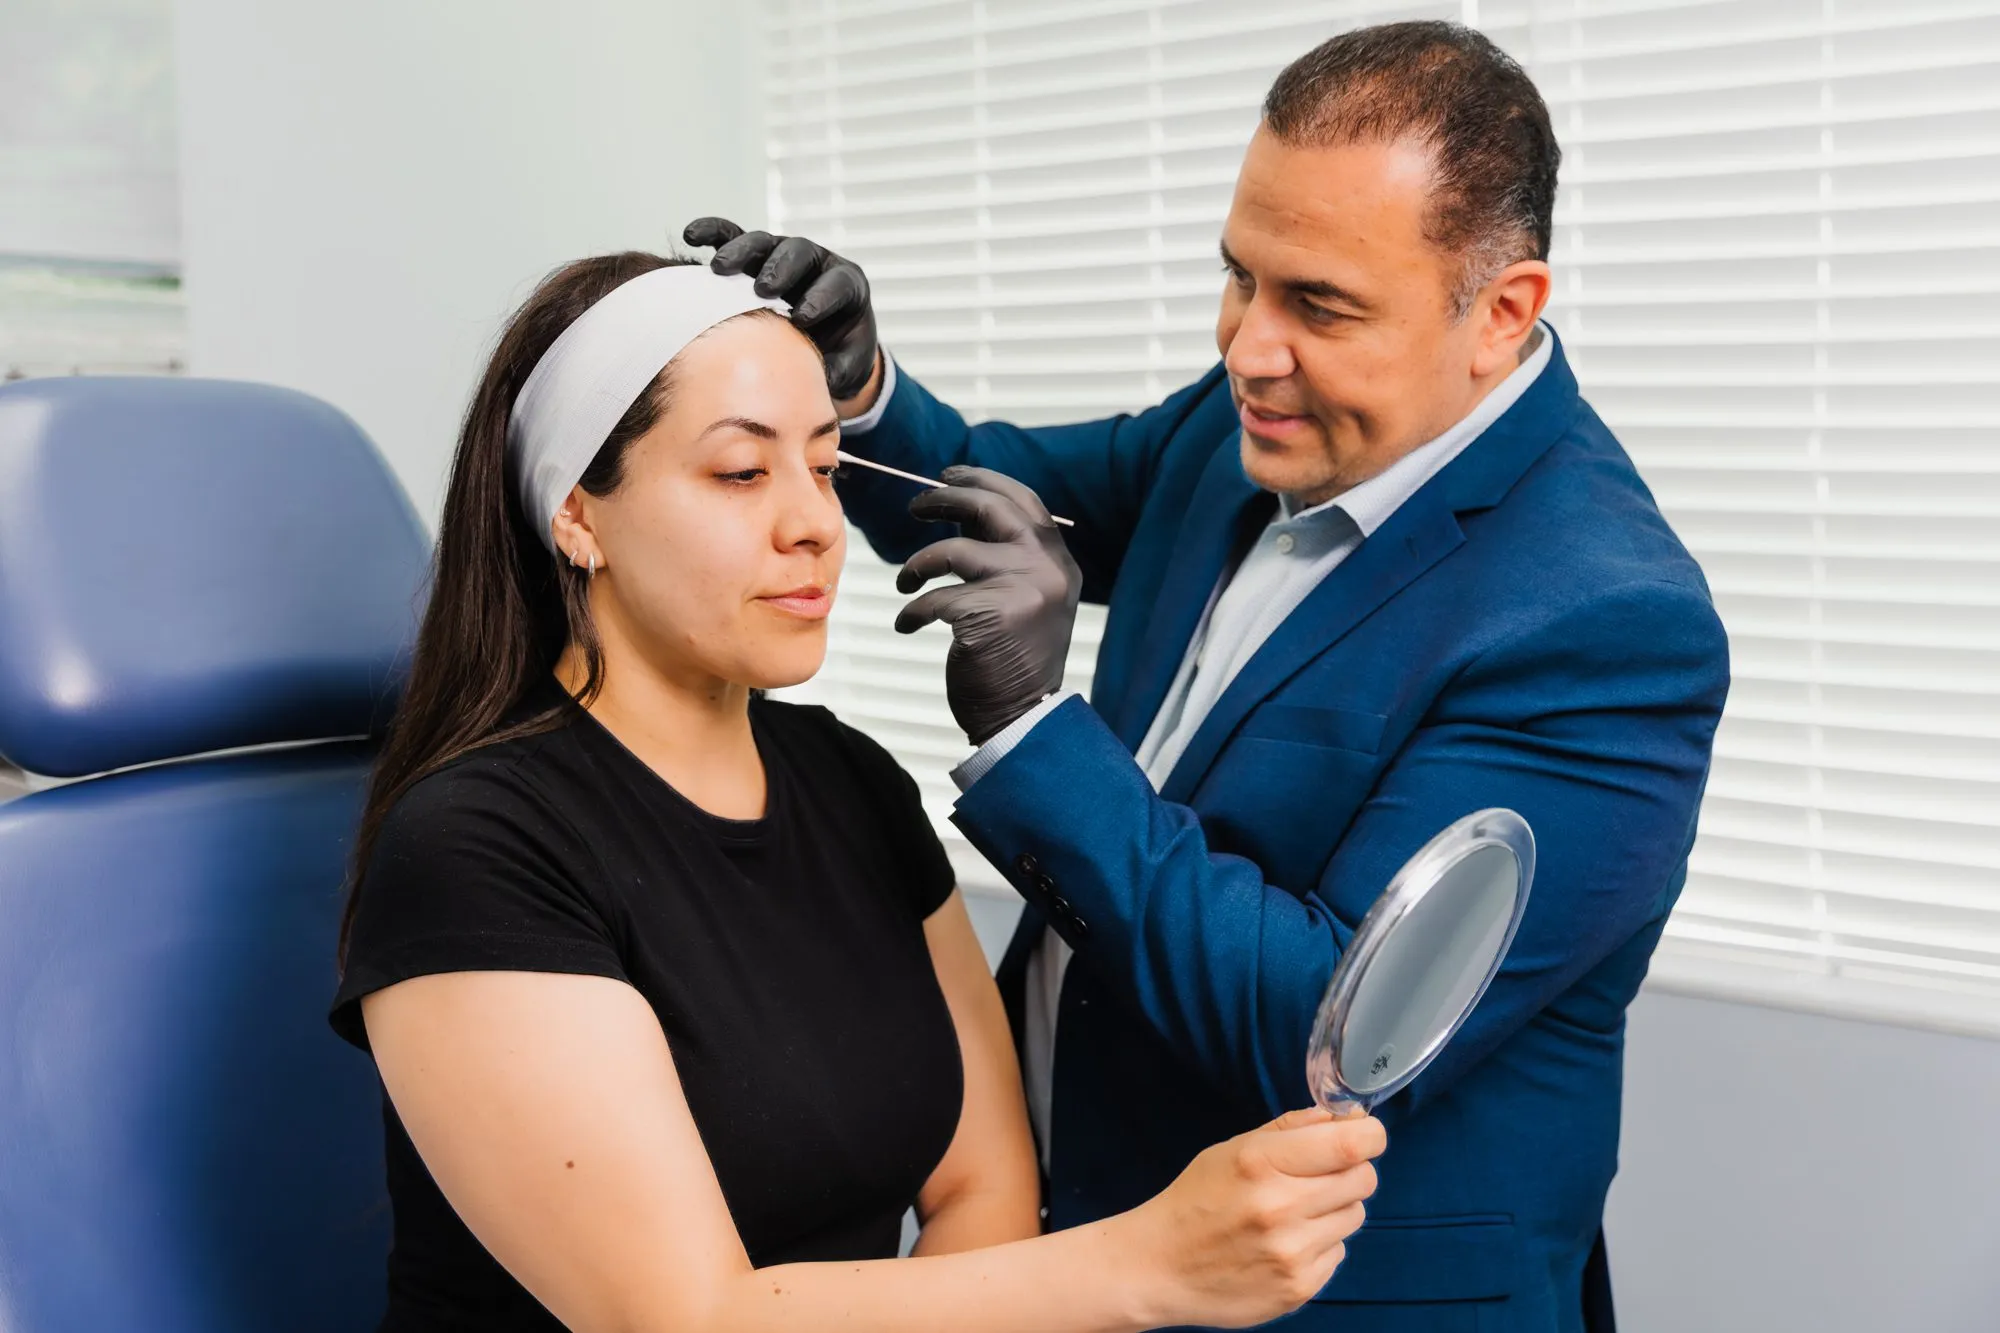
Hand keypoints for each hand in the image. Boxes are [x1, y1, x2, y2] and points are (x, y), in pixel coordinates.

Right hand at [682, 217, 880, 403]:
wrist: (824, 346)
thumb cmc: (838, 355)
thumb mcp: (846, 367)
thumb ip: (835, 372)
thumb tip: (814, 387)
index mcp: (846, 285)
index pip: (837, 282)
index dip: (821, 297)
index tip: (802, 317)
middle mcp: (814, 263)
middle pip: (797, 252)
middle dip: (779, 269)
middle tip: (762, 289)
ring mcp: (781, 256)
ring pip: (762, 242)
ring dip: (741, 252)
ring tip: (719, 269)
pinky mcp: (753, 257)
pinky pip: (731, 236)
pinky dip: (712, 233)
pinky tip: (692, 237)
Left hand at [894, 467, 1082, 746]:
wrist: (1023, 718)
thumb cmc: (1013, 661)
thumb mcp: (1027, 598)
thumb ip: (1008, 557)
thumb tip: (960, 509)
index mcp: (1058, 560)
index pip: (1022, 500)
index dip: (982, 480)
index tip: (947, 475)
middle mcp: (1047, 567)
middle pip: (988, 507)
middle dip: (943, 499)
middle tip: (914, 507)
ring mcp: (1022, 588)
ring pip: (950, 552)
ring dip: (916, 565)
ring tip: (905, 584)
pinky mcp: (990, 614)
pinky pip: (935, 597)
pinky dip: (912, 611)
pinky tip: (908, 626)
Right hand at [1124, 1107, 1384, 1329]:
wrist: (1159, 1267)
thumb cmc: (1196, 1200)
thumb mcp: (1232, 1149)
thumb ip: (1290, 1129)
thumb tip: (1345, 1117)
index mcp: (1262, 1163)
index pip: (1352, 1144)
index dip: (1369, 1135)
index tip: (1364, 1135)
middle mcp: (1281, 1208)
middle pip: (1363, 1179)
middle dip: (1350, 1170)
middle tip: (1320, 1175)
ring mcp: (1292, 1253)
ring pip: (1355, 1216)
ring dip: (1334, 1209)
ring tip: (1295, 1213)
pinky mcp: (1299, 1288)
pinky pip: (1338, 1253)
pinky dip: (1320, 1245)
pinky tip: (1285, 1244)